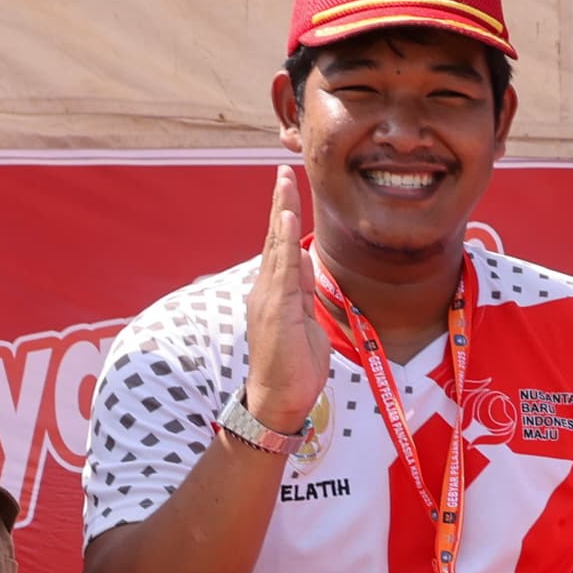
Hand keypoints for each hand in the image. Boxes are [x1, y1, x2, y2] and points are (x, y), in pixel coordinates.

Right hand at [239, 164, 335, 446]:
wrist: (279, 401)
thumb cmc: (294, 370)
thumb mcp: (306, 323)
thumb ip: (303, 292)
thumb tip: (303, 262)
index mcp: (276, 294)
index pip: (280, 249)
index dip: (285, 219)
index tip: (289, 192)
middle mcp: (266, 290)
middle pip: (274, 238)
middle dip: (280, 203)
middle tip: (283, 172)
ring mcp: (268, 298)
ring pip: (275, 245)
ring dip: (280, 211)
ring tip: (284, 181)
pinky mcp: (275, 307)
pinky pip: (281, 265)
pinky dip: (283, 238)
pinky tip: (287, 215)